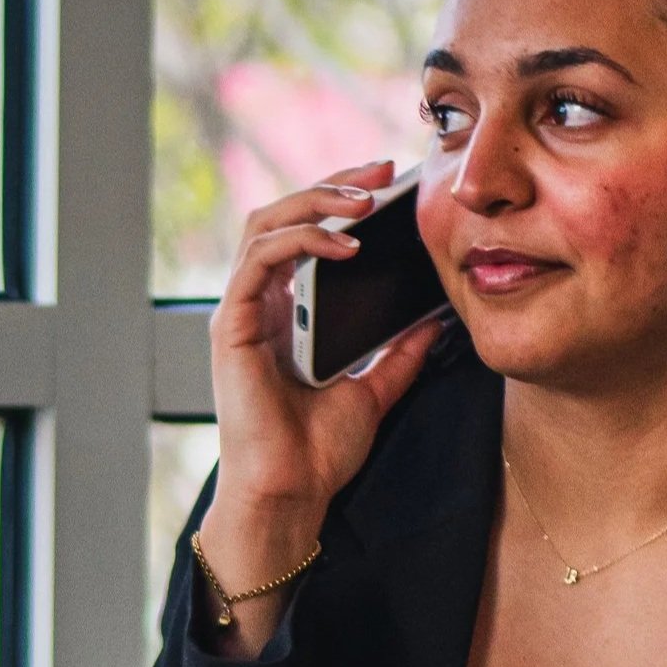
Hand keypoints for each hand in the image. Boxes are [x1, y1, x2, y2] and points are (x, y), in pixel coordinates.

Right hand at [198, 160, 447, 653]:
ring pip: (266, 224)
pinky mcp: (233, 327)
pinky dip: (303, 241)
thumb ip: (398, 353)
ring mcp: (241, 312)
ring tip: (366, 198)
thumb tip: (433, 320)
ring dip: (317, 200)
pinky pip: (261, 260)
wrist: (292, 496)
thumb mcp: (376, 390)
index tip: (389, 184)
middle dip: (332, 182)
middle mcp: (258, 305)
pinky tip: (346, 244)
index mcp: (284, 313)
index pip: (304, 232)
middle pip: (282, 214)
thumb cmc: (318, 454)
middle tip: (383, 170)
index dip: (341, 199)